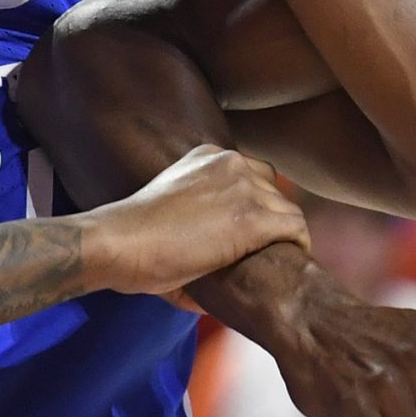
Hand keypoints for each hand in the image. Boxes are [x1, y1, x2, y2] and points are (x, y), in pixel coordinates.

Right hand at [85, 145, 309, 294]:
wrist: (118, 244)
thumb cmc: (131, 239)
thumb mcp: (169, 209)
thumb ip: (196, 220)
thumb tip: (207, 260)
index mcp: (208, 156)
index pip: (253, 173)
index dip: (257, 204)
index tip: (252, 230)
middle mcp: (230, 163)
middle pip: (274, 190)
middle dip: (272, 218)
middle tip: (268, 249)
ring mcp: (243, 188)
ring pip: (287, 209)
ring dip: (284, 235)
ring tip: (277, 260)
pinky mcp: (252, 218)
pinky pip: (295, 227)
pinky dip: (297, 243)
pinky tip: (292, 259)